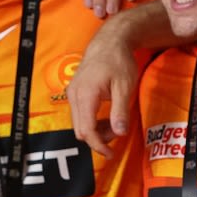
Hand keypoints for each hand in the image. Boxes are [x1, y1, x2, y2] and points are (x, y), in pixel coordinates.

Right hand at [66, 19, 141, 157]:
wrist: (109, 42)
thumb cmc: (118, 61)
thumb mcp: (125, 86)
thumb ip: (120, 110)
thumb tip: (119, 132)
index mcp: (86, 95)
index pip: (87, 130)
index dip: (98, 145)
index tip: (110, 153)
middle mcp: (74, 95)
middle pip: (81, 130)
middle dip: (98, 138)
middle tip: (118, 132)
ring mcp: (72, 93)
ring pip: (79, 123)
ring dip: (96, 130)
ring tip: (115, 123)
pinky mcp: (75, 93)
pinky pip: (80, 115)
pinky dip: (92, 121)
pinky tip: (107, 116)